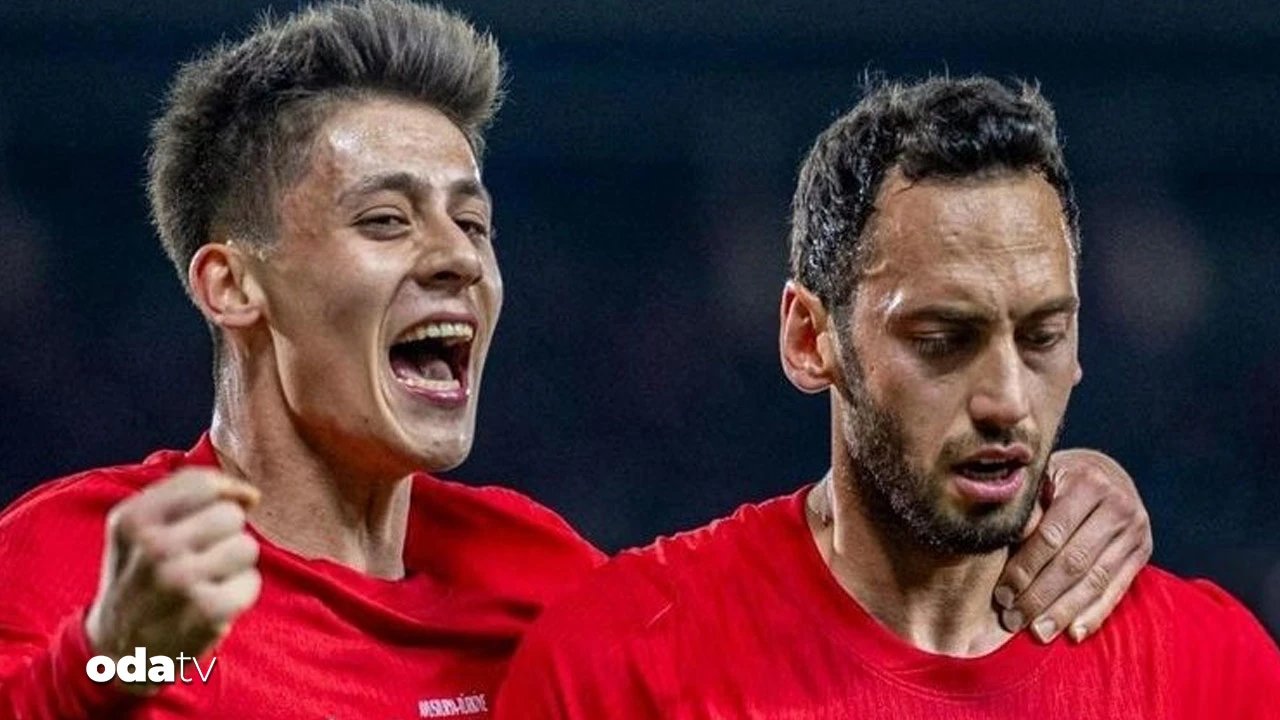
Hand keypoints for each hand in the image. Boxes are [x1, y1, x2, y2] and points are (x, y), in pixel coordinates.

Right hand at [85, 469, 261, 693]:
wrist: (117, 649)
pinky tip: (212, 603)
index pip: (203, 483)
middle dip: (225, 533)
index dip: (224, 493)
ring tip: (205, 579)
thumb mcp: (140, 527)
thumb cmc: (140, 575)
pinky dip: (239, 592)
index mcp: (133, 519)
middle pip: (230, 515)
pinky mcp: (206, 611)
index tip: (221, 509)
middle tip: (200, 557)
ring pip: (247, 547)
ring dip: (234, 564)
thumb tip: (251, 495)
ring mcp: (180, 581)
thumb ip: (189, 495)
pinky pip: (251, 582)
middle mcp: (154, 548)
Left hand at [994, 449, 1152, 642]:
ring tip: (1038, 632)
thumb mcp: (1039, 479)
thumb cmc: (1057, 478)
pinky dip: (1095, 613)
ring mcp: (1135, 530)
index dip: (1025, 568)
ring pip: (1095, 580)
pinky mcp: (1143, 551)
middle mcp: (1117, 505)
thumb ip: (1026, 508)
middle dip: (1040, 596)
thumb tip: (1003, 540)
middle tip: (1013, 619)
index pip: (1051, 536)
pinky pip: (1117, 588)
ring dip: (1064, 611)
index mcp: (1086, 482)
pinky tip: (1074, 633)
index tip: (1002, 594)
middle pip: (1073, 562)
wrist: (1105, 472)